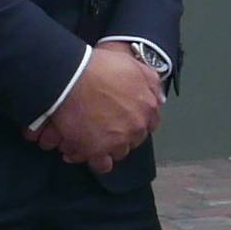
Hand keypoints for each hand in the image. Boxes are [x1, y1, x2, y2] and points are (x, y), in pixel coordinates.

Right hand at [28, 42, 165, 173]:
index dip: (136, 121)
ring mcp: (117, 141)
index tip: (125, 118)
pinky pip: (102, 165)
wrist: (71, 77)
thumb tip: (159, 98)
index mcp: (147, 107)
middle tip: (106, 126)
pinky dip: (95, 159)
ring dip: (109, 147)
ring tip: (93, 138)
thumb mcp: (133, 64)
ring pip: (119, 153)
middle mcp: (136, 127)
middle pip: (133, 140)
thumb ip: (150, 82)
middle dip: (122, 134)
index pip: (149, 123)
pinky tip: (86, 151)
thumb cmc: (100, 67)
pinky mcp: (96, 151)